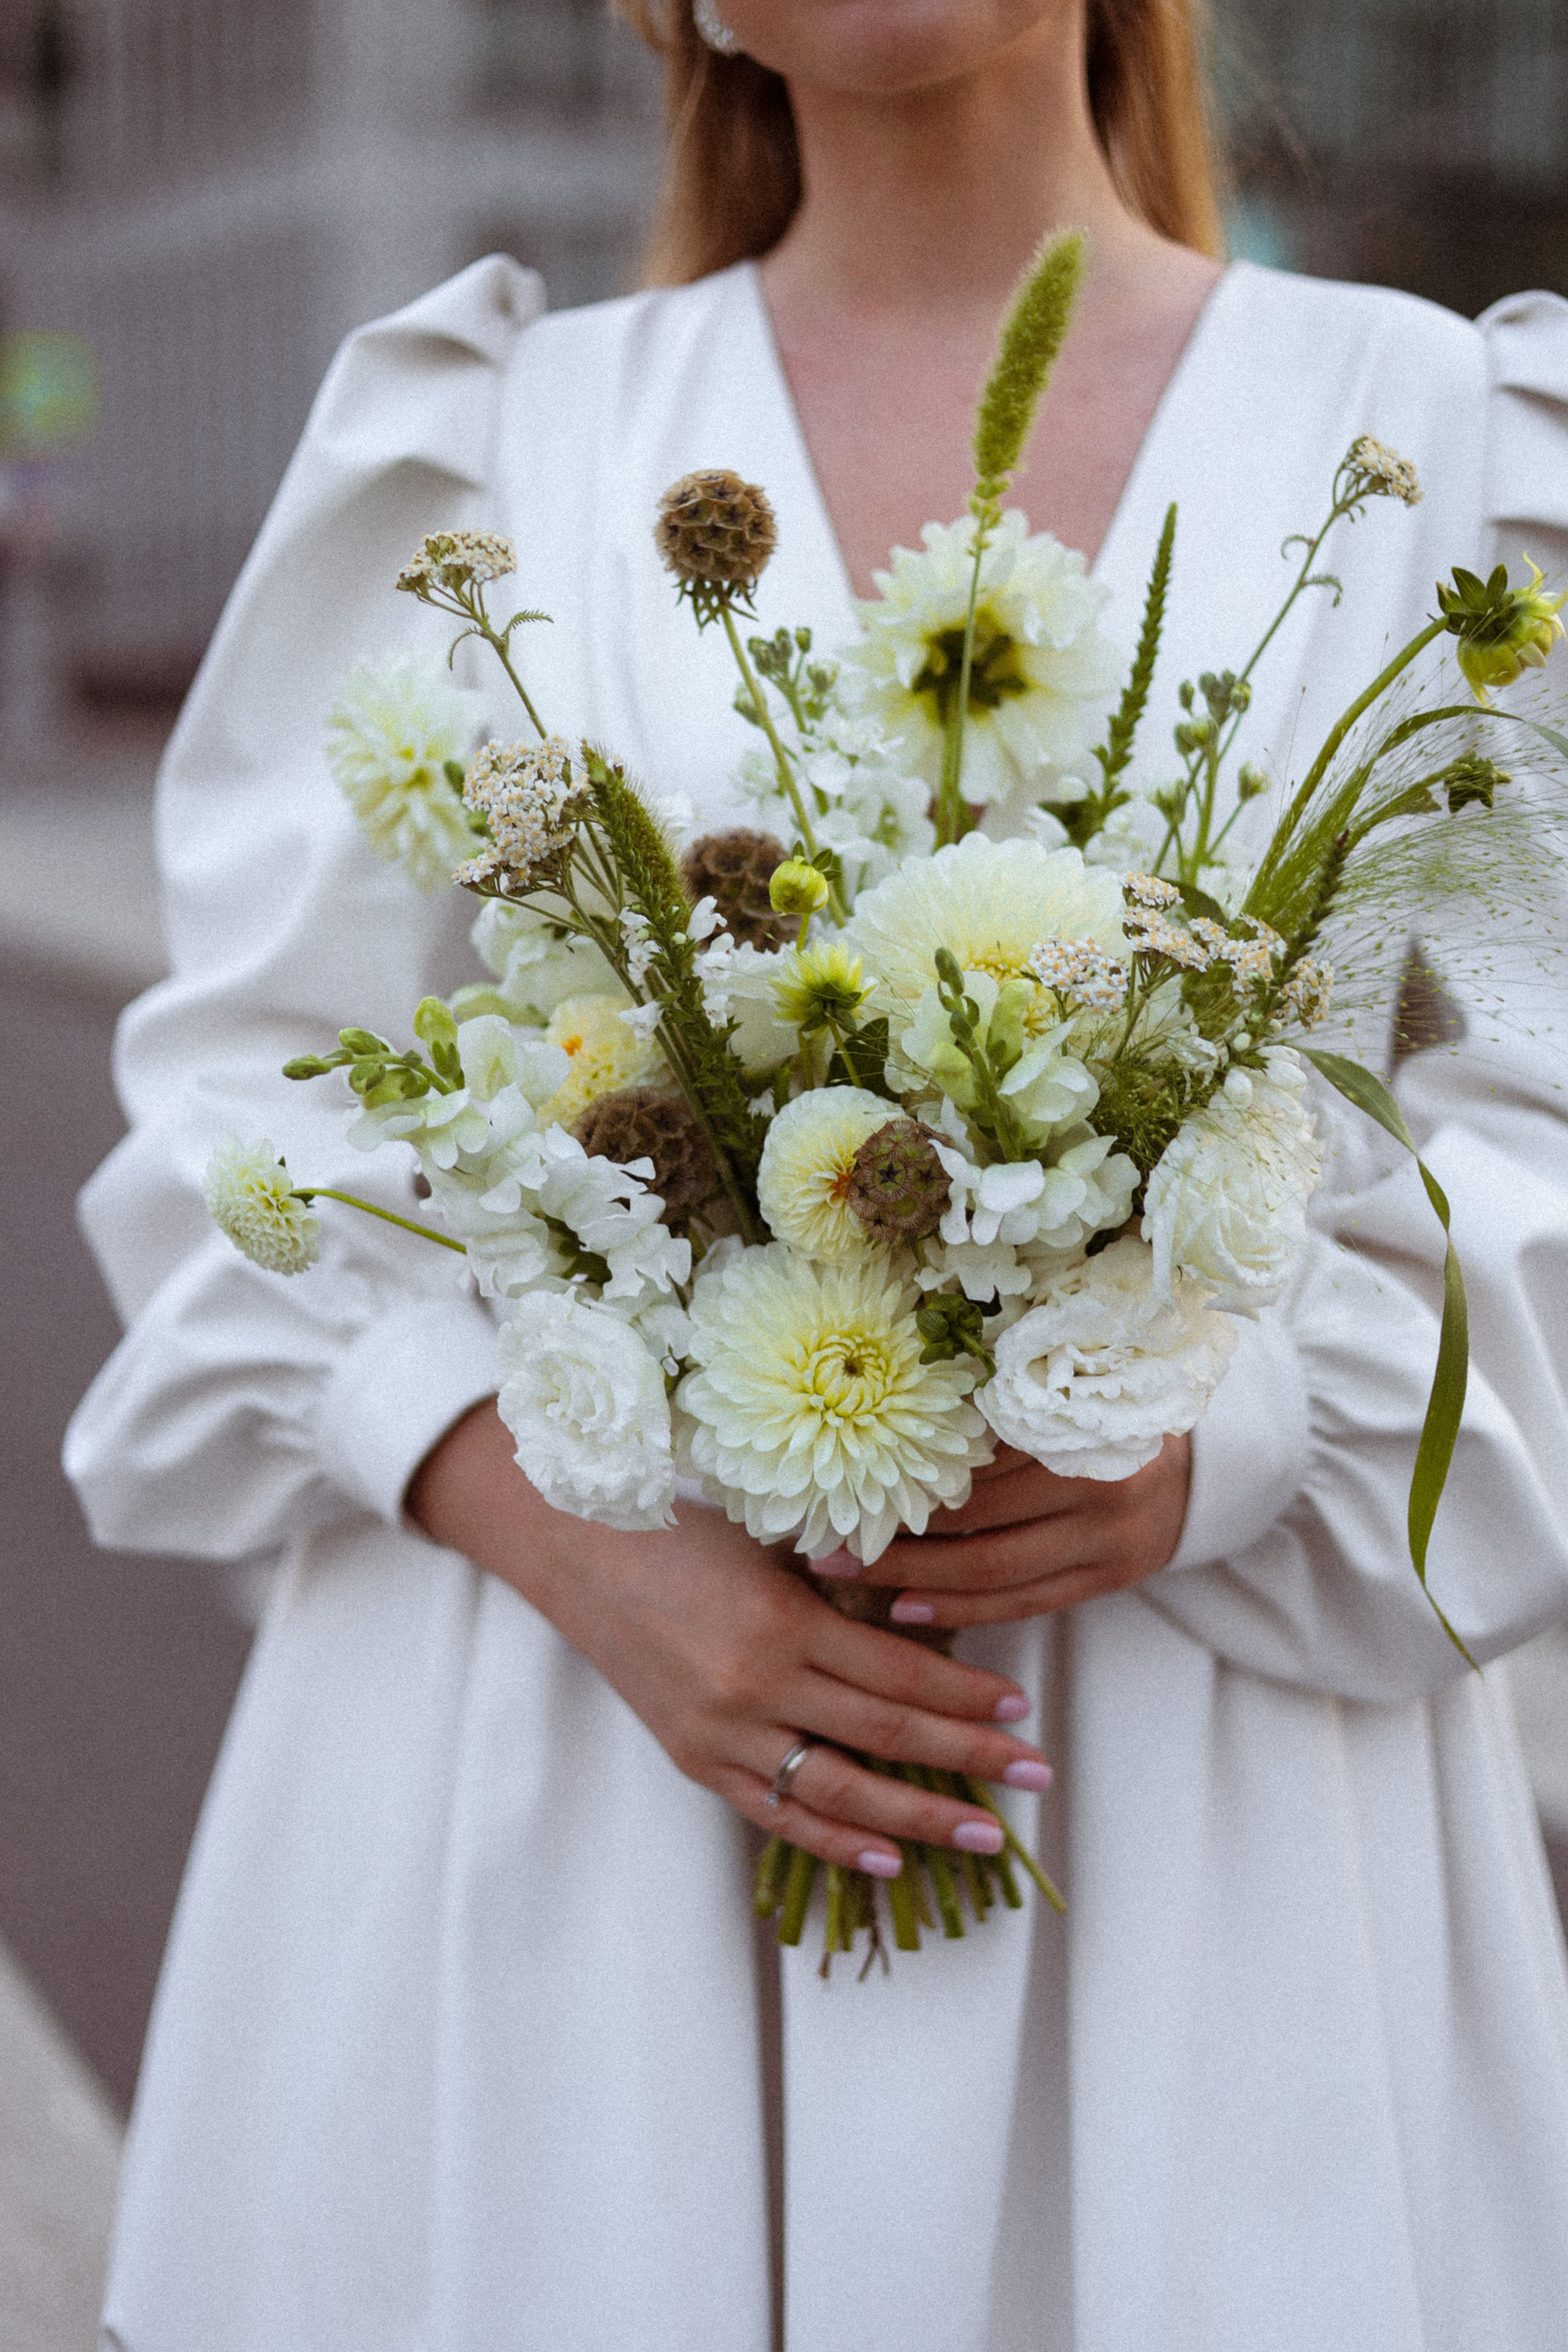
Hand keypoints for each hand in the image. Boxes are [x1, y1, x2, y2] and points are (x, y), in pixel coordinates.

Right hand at [407, 1401, 1055, 1876]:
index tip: (1023, 1713)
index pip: (901, 1673)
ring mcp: (721, 1732)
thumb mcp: (773, 1540)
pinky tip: (887, 1858)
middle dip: (969, 1761)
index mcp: (783, 1621)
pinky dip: (833, 1842)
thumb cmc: (685, 1528)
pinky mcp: (694, 1759)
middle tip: (1037, 1779)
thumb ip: (843, 1582)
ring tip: (984, 1835)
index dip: (968, 1698)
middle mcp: (755, 1685)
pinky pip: (774, 1815)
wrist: (577, 1549)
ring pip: (838, 1793)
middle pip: (885, 1735)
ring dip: (918, 1818)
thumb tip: (931, 1612)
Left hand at [829, 1434, 1190, 1630]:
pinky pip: (1025, 1602)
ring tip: (853, 1574)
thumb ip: (991, 1400)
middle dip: (898, 1530)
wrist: (1200, 1463)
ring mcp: (1108, 1539)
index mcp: (1078, 1421)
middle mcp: (1099, 1483)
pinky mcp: (1110, 1577)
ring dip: (918, 1576)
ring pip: (996, 1568)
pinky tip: (908, 1610)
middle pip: (979, 1516)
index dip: (903, 1466)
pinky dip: (964, 1610)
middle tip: (825, 1537)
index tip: (838, 1474)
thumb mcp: (1059, 1388)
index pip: (975, 1453)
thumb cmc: (1106, 1409)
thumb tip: (881, 1414)